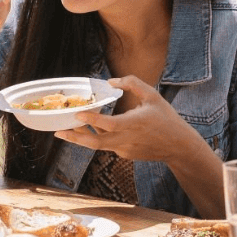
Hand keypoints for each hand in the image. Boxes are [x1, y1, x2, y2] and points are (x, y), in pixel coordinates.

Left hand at [55, 76, 202, 162]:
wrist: (178, 146)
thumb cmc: (166, 118)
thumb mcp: (153, 95)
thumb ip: (132, 84)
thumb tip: (111, 82)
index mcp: (134, 123)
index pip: (110, 124)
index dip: (93, 120)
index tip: (78, 114)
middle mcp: (127, 139)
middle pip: (96, 142)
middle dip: (76, 138)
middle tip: (58, 131)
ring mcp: (125, 149)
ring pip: (98, 145)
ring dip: (81, 139)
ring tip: (64, 132)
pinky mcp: (125, 154)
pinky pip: (107, 145)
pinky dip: (97, 137)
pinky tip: (88, 130)